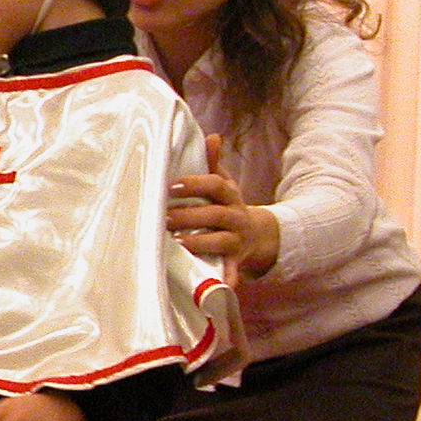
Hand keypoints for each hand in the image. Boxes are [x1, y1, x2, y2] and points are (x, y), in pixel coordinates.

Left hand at [166, 137, 279, 275]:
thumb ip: (213, 163)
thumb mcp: (223, 184)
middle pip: (216, 214)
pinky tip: (216, 284)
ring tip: (176, 242)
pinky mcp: (234, 261)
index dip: (194, 184)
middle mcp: (236, 217)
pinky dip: (225, 278)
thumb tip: (212, 136)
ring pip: (221, 241)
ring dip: (200, 242)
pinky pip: (230, 271)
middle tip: (164, 218)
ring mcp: (236, 240)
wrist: (256, 234)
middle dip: (190, 216)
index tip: (171, 186)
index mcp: (230, 196)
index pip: (215, 186)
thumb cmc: (226, 205)